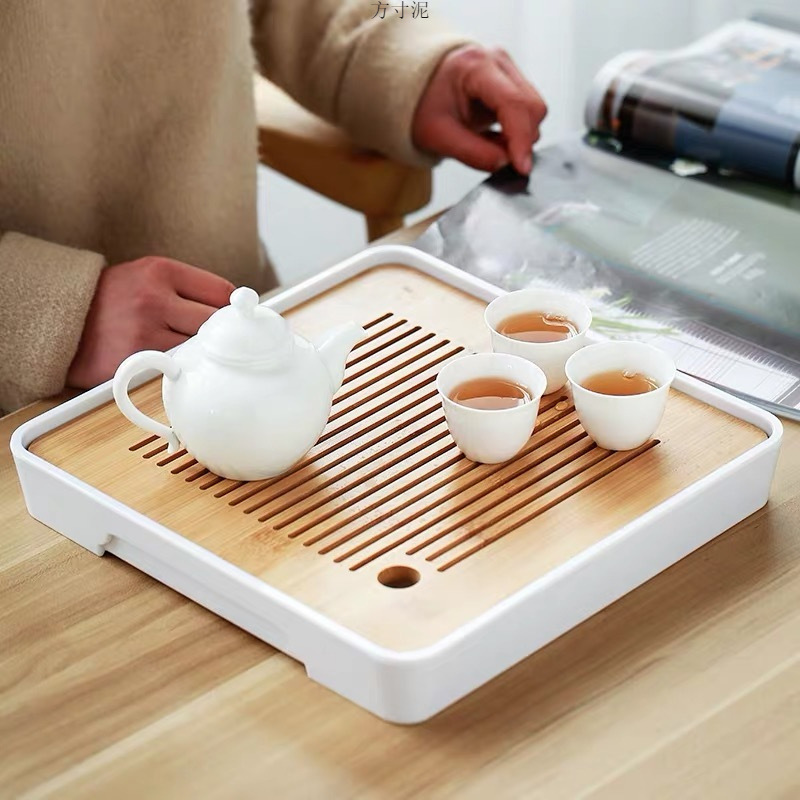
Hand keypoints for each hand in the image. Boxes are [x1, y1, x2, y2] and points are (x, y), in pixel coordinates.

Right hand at [67, 256, 234, 388]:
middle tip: (213, 340)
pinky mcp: (136, 360)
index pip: (221, 291)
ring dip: (198, 353)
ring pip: (199, 347)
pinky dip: (179, 368)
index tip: (230, 318)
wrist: (60, 322)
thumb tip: (232, 308)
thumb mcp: (145, 277)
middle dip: (217, 333)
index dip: (229, 309)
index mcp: (160, 271)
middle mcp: (153, 298)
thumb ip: (185, 288)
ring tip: (187, 351)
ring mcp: (145, 331)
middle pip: (215, 322)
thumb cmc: (110, 301)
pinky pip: (177, 367)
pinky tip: (171, 363)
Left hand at [412, 45, 546, 174]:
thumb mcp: (439, 136)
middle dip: (522, 139)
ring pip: (534, 109)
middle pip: (532, 106)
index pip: (513, 103)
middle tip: (499, 159)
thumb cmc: (421, 106)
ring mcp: (507, 67)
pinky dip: (517, 130)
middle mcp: (497, 60)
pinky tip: (496, 136)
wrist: (413, 89)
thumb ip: (474, 153)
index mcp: (475, 66)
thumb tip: (506, 164)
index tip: (521, 167)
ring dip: (520, 135)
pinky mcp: (511, 79)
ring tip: (490, 144)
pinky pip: (527, 110)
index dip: (521, 139)